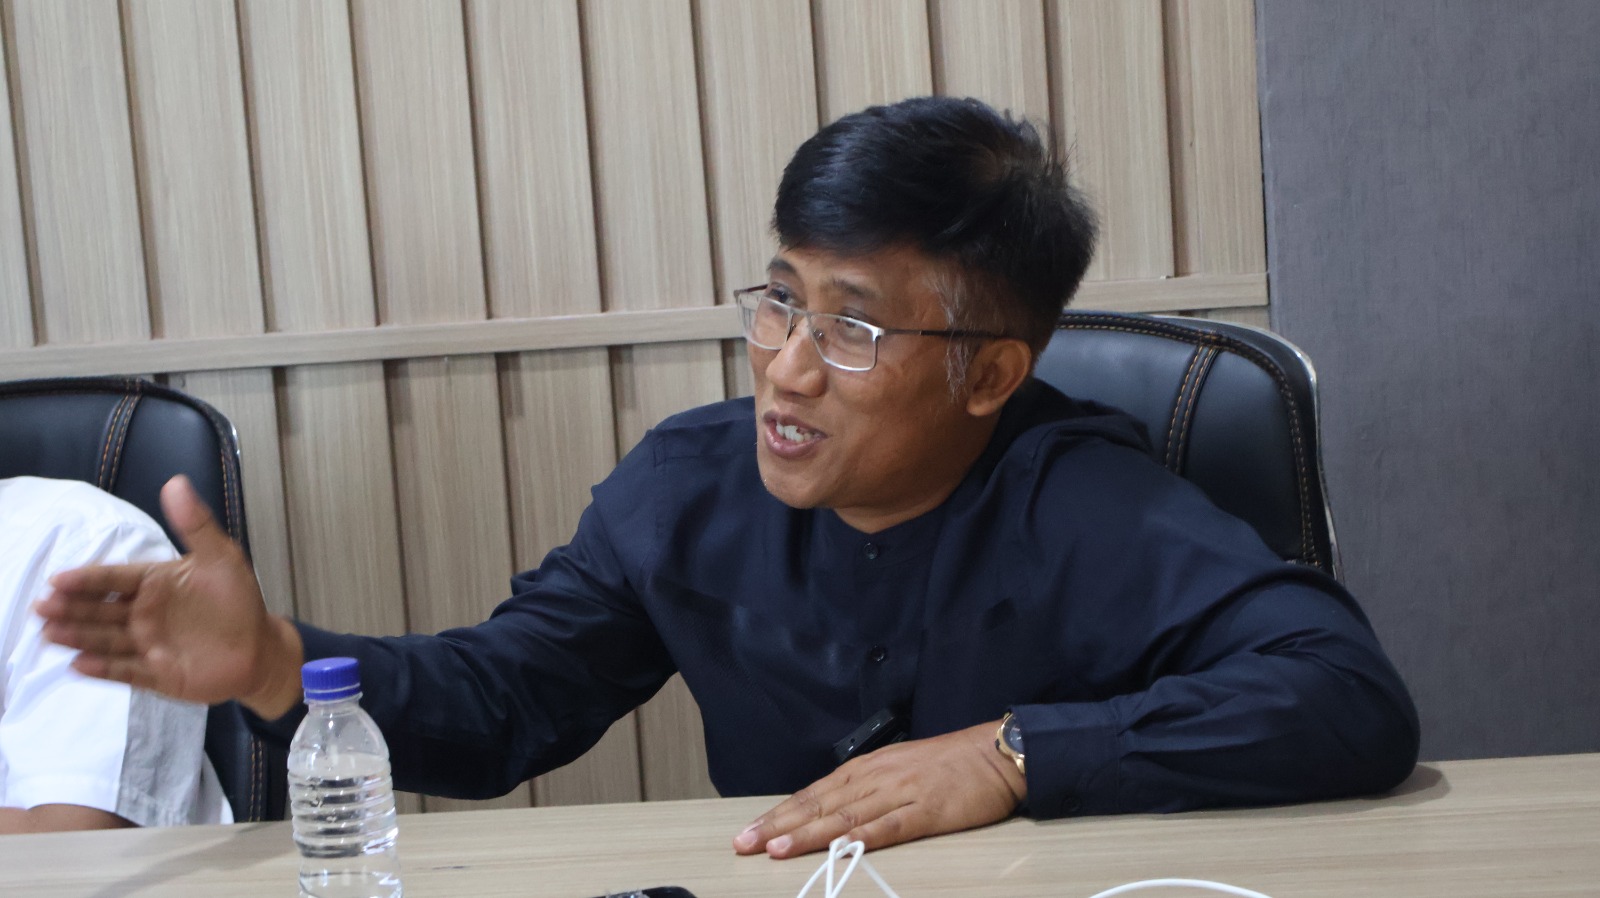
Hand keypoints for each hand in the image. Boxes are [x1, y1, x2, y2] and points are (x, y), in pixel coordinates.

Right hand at [35, 475, 303, 718]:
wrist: (261, 648)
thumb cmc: (238, 600)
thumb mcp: (221, 557)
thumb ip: (196, 524)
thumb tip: (175, 482)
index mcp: (155, 584)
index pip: (114, 578)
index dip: (88, 579)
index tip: (58, 579)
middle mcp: (144, 614)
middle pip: (101, 610)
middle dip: (72, 607)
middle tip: (42, 606)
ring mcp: (148, 645)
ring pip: (106, 639)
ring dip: (79, 636)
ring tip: (51, 633)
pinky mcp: (157, 674)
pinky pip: (126, 671)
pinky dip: (103, 669)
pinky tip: (79, 665)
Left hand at [733, 720, 1025, 857]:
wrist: (993, 753)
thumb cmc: (946, 765)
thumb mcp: (897, 769)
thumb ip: (865, 789)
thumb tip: (829, 811)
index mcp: (865, 769)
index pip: (812, 794)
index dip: (779, 814)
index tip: (749, 832)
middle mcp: (874, 778)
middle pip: (818, 805)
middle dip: (778, 824)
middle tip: (743, 842)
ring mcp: (899, 794)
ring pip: (844, 816)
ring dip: (807, 834)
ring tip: (775, 848)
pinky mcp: (925, 811)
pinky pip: (888, 827)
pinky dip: (859, 838)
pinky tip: (837, 849)